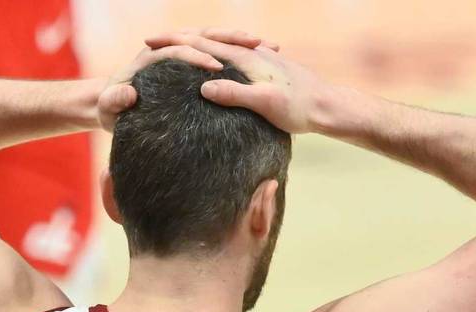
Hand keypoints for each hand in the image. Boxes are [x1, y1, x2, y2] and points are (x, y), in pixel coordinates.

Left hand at [98, 28, 276, 131]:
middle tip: (258, 43)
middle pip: (206, 37)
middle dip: (231, 38)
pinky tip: (266, 59)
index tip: (215, 66)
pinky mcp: (189, 68)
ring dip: (241, 42)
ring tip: (269, 46)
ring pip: (217, 43)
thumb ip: (114, 101)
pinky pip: (220, 55)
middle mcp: (170, 53)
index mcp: (152, 57)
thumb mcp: (108, 107)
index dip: (198, 55)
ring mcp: (182, 59)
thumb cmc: (107, 107)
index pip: (181, 47)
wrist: (103, 105)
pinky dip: (241, 54)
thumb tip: (127, 93)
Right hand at [145, 31, 326, 134]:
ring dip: (193, 44)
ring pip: (217, 46)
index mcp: (243, 59)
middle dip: (177, 39)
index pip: (200, 44)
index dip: (172, 43)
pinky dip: (213, 55)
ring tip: (172, 50)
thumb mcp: (266, 104)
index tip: (147, 43)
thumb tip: (204, 86)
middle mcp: (248, 53)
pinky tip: (210, 66)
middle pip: (205, 39)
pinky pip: (230, 57)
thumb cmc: (299, 107)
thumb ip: (235, 94)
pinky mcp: (262, 69)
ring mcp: (255, 59)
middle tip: (151, 42)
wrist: (328, 106)